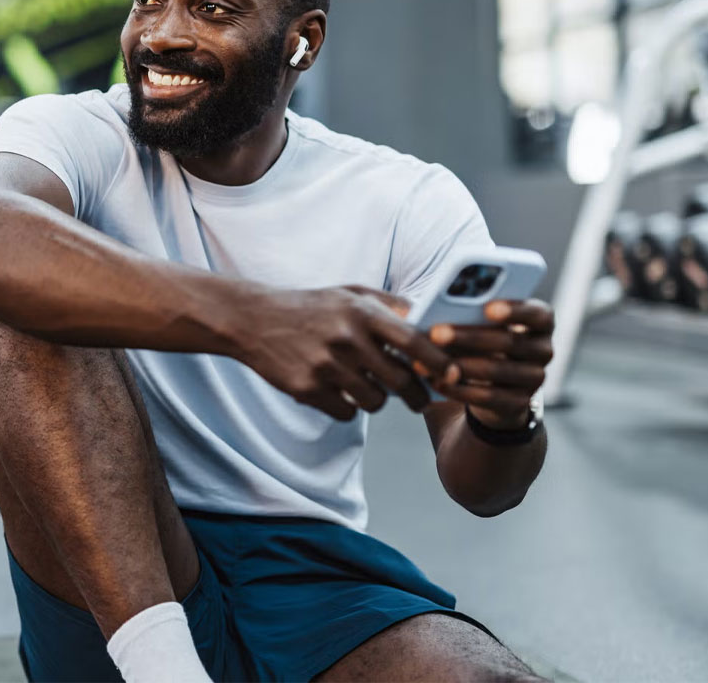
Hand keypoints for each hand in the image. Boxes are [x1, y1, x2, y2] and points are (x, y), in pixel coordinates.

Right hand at [233, 285, 453, 419]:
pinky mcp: (308, 389)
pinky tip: (339, 392)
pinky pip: (347, 413)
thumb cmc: (310, 306)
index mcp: (362, 312)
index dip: (440, 363)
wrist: (254, 320)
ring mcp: (326, 366)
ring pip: (375, 402)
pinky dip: (349, 408)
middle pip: (401, 382)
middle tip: (421, 399)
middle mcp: (346, 339)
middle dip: (418, 396)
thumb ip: (390, 305)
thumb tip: (431, 321)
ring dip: (379, 400)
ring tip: (369, 387)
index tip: (453, 375)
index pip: (414, 342)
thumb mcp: (350, 294)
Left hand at [423, 299, 552, 429]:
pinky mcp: (519, 404)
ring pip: (496, 371)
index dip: (515, 310)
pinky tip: (435, 381)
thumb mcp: (478, 323)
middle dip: (469, 337)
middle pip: (510, 342)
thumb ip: (465, 311)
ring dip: (458, 365)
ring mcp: (535, 379)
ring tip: (426, 361)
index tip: (487, 308)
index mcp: (541, 322)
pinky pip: (487, 397)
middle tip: (436, 333)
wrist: (493, 385)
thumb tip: (422, 308)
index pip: (539, 314)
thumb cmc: (480, 341)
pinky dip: (458, 389)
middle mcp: (544, 350)